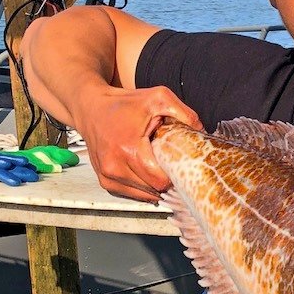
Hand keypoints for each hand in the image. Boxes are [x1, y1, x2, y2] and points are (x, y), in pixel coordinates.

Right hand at [74, 86, 200, 201]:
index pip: (161, 180)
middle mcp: (115, 166)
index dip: (175, 174)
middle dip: (166, 180)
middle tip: (171, 164)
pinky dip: (141, 187)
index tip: (180, 164)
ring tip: (157, 166)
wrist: (90, 107)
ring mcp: (107, 176)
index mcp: (129, 148)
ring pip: (143, 195)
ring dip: (153, 185)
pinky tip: (146, 172)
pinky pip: (130, 194)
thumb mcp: (158, 98)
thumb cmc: (124, 103)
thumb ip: (184, 113)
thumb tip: (202, 131)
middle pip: (154, 190)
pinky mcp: (104, 181)